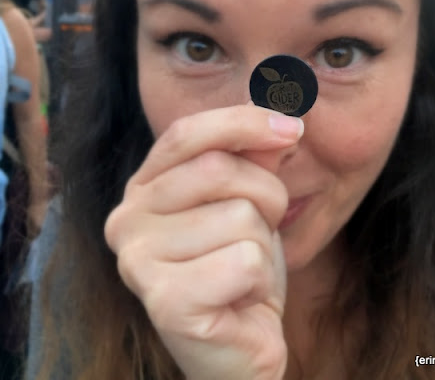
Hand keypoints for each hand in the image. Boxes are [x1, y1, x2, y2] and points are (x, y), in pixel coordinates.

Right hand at [105, 105, 303, 379]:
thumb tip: (282, 107)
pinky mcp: (166, 302)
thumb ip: (257, 153)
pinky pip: (245, 261)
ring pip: (239, 217)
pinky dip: (261, 279)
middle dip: (266, 197)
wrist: (241, 342)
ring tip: (246, 269)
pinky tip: (242, 297)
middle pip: (219, 171)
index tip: (293, 128)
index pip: (186, 132)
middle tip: (263, 229)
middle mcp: (127, 220)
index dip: (243, 122)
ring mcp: (138, 262)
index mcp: (143, 187)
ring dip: (264, 244)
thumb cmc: (239, 264)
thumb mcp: (250, 198)